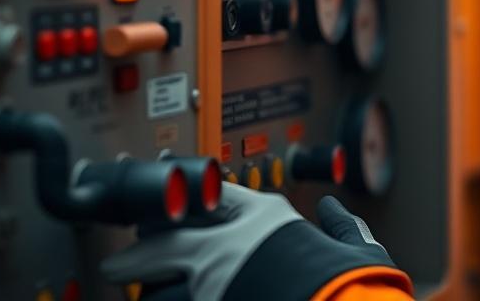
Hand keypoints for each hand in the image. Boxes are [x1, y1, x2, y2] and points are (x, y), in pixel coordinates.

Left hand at [102, 184, 411, 300]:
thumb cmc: (351, 285)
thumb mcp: (357, 250)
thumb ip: (343, 229)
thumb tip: (337, 212)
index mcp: (268, 218)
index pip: (218, 196)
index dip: (188, 194)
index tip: (169, 191)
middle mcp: (231, 245)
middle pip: (168, 239)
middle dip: (140, 251)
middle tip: (122, 261)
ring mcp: (211, 284)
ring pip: (157, 287)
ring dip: (145, 288)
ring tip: (130, 286)